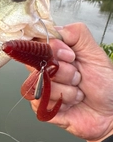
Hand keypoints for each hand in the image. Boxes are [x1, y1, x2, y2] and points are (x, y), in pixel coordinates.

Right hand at [29, 23, 112, 141]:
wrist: (110, 112)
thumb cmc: (103, 84)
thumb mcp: (95, 53)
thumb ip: (77, 34)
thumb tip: (55, 29)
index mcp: (55, 54)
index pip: (37, 42)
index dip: (52, 49)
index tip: (70, 55)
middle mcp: (45, 69)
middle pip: (36, 63)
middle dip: (64, 71)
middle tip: (78, 76)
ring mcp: (41, 88)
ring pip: (40, 83)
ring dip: (66, 90)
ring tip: (77, 93)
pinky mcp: (41, 106)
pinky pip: (40, 101)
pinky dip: (61, 103)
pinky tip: (70, 104)